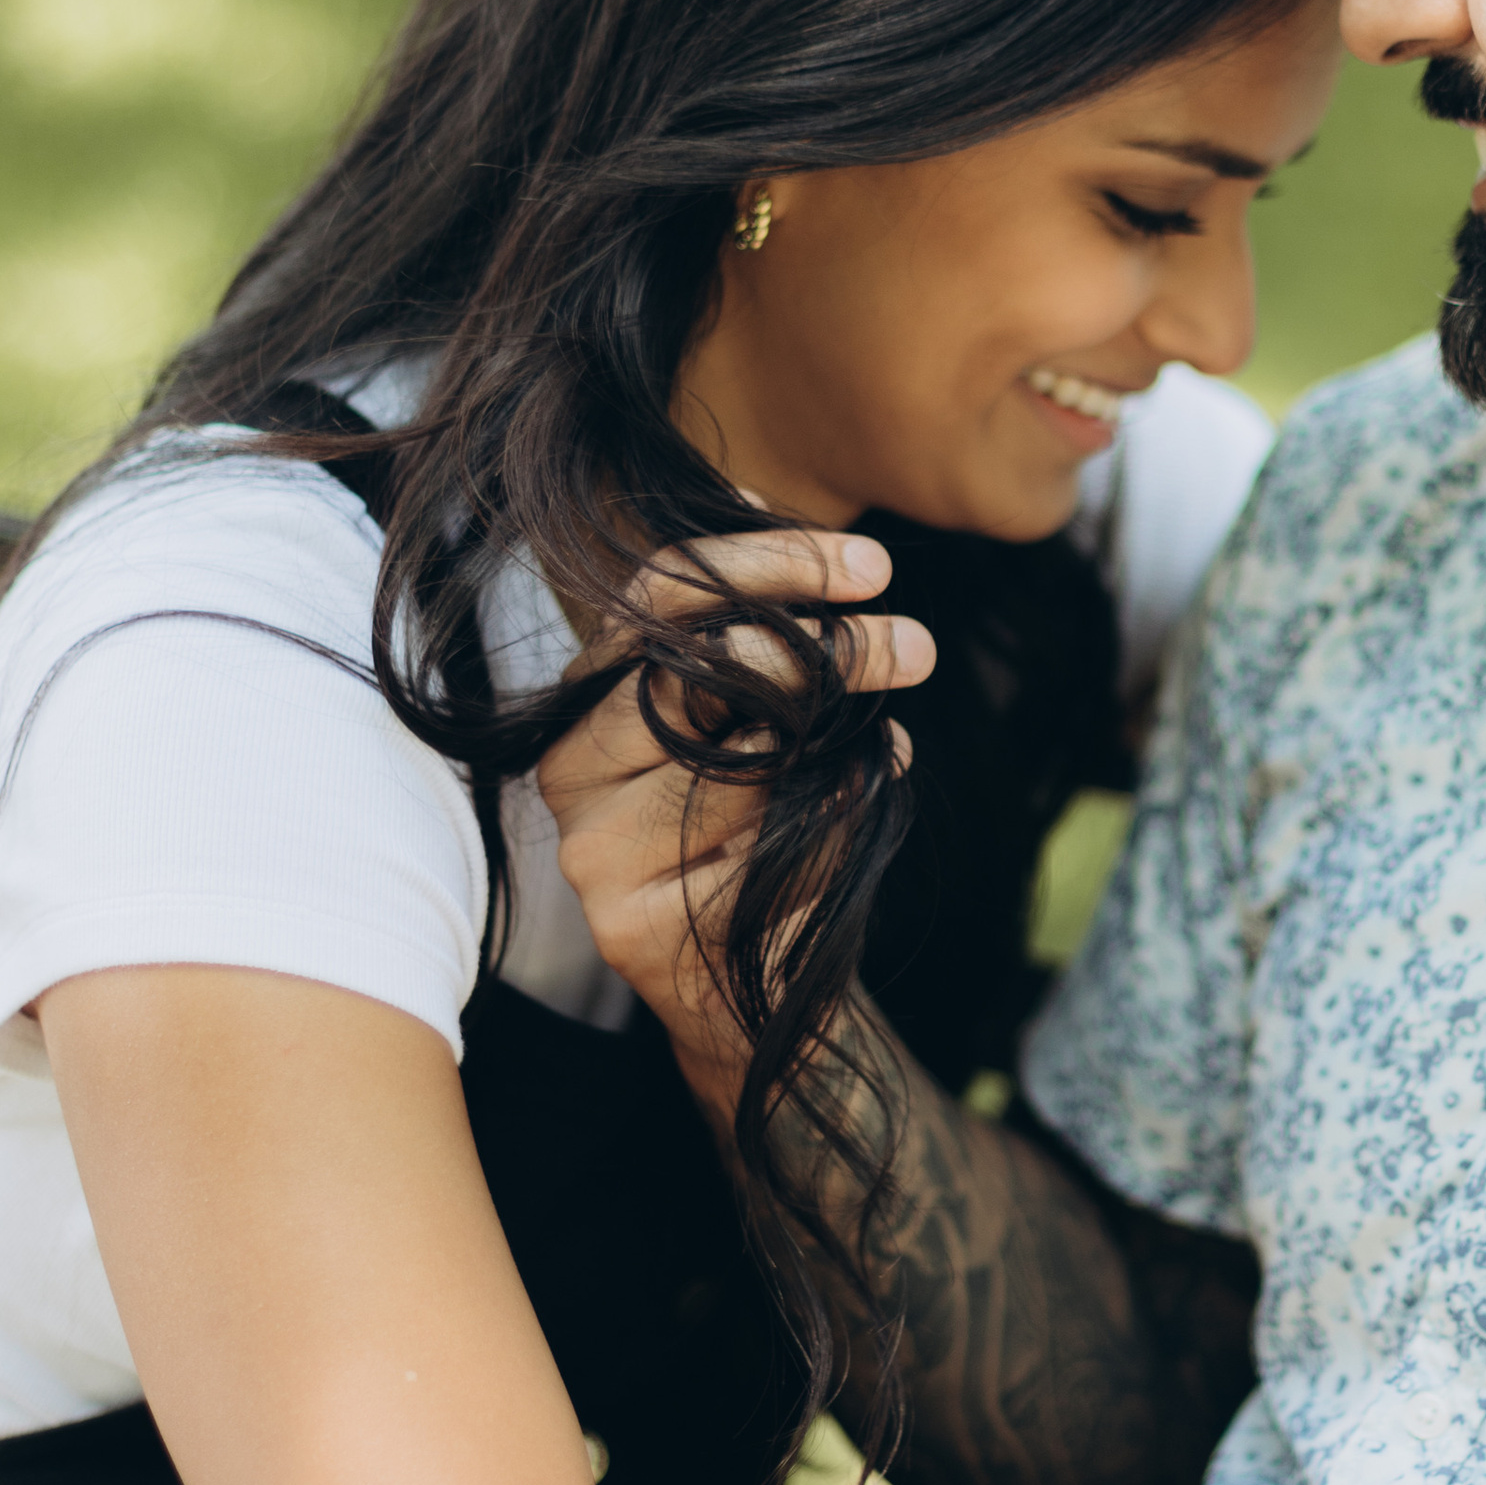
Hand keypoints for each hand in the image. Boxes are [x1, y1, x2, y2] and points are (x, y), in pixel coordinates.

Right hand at [537, 528, 933, 1080]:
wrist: (753, 998)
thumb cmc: (755, 835)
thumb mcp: (748, 721)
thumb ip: (741, 630)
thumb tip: (743, 485)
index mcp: (584, 707)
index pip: (660, 601)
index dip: (769, 564)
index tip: (871, 563)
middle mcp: (570, 774)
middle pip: (707, 672)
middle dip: (829, 648)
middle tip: (915, 643)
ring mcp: (593, 856)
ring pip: (744, 760)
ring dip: (843, 735)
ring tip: (895, 721)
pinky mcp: (635, 929)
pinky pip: (771, 850)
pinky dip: (840, 821)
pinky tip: (869, 798)